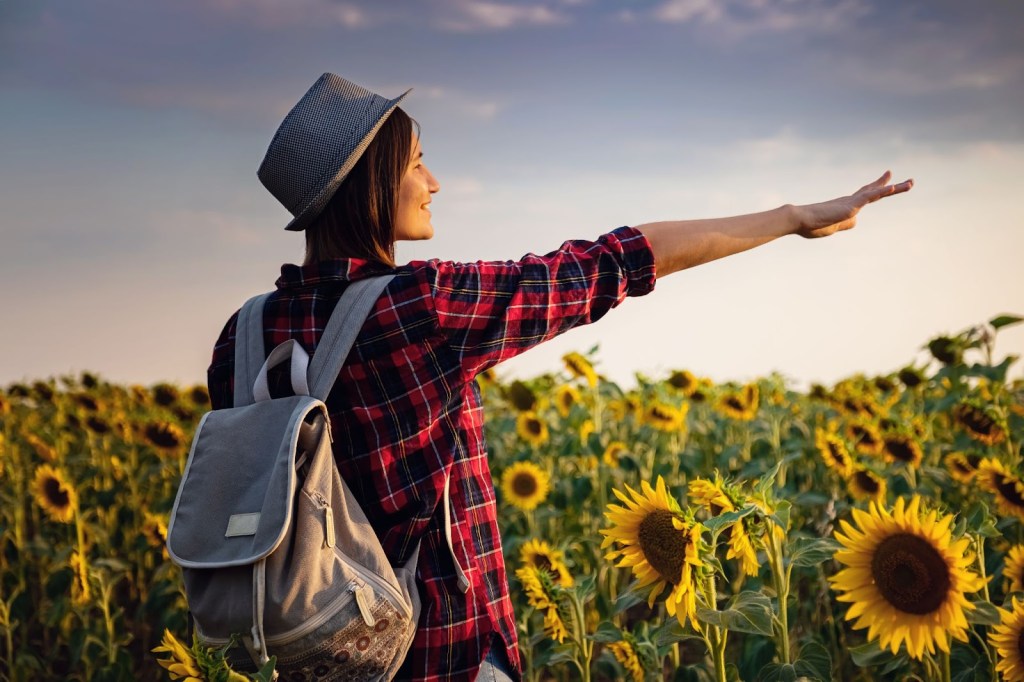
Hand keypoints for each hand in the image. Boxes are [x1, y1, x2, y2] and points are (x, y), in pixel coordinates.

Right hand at [792, 171, 913, 238]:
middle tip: (911, 181)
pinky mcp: (849, 206)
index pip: (866, 194)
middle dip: (893, 186)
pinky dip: (880, 192)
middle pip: (876, 191)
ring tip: (911, 184)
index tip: (890, 180)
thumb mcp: (833, 228)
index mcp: (846, 206)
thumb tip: (856, 221)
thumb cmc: (811, 225)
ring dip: (895, 188)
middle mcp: (851, 201)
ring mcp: (851, 203)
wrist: (799, 220)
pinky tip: (892, 187)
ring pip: (877, 193)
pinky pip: (868, 197)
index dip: (878, 187)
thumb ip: (845, 224)